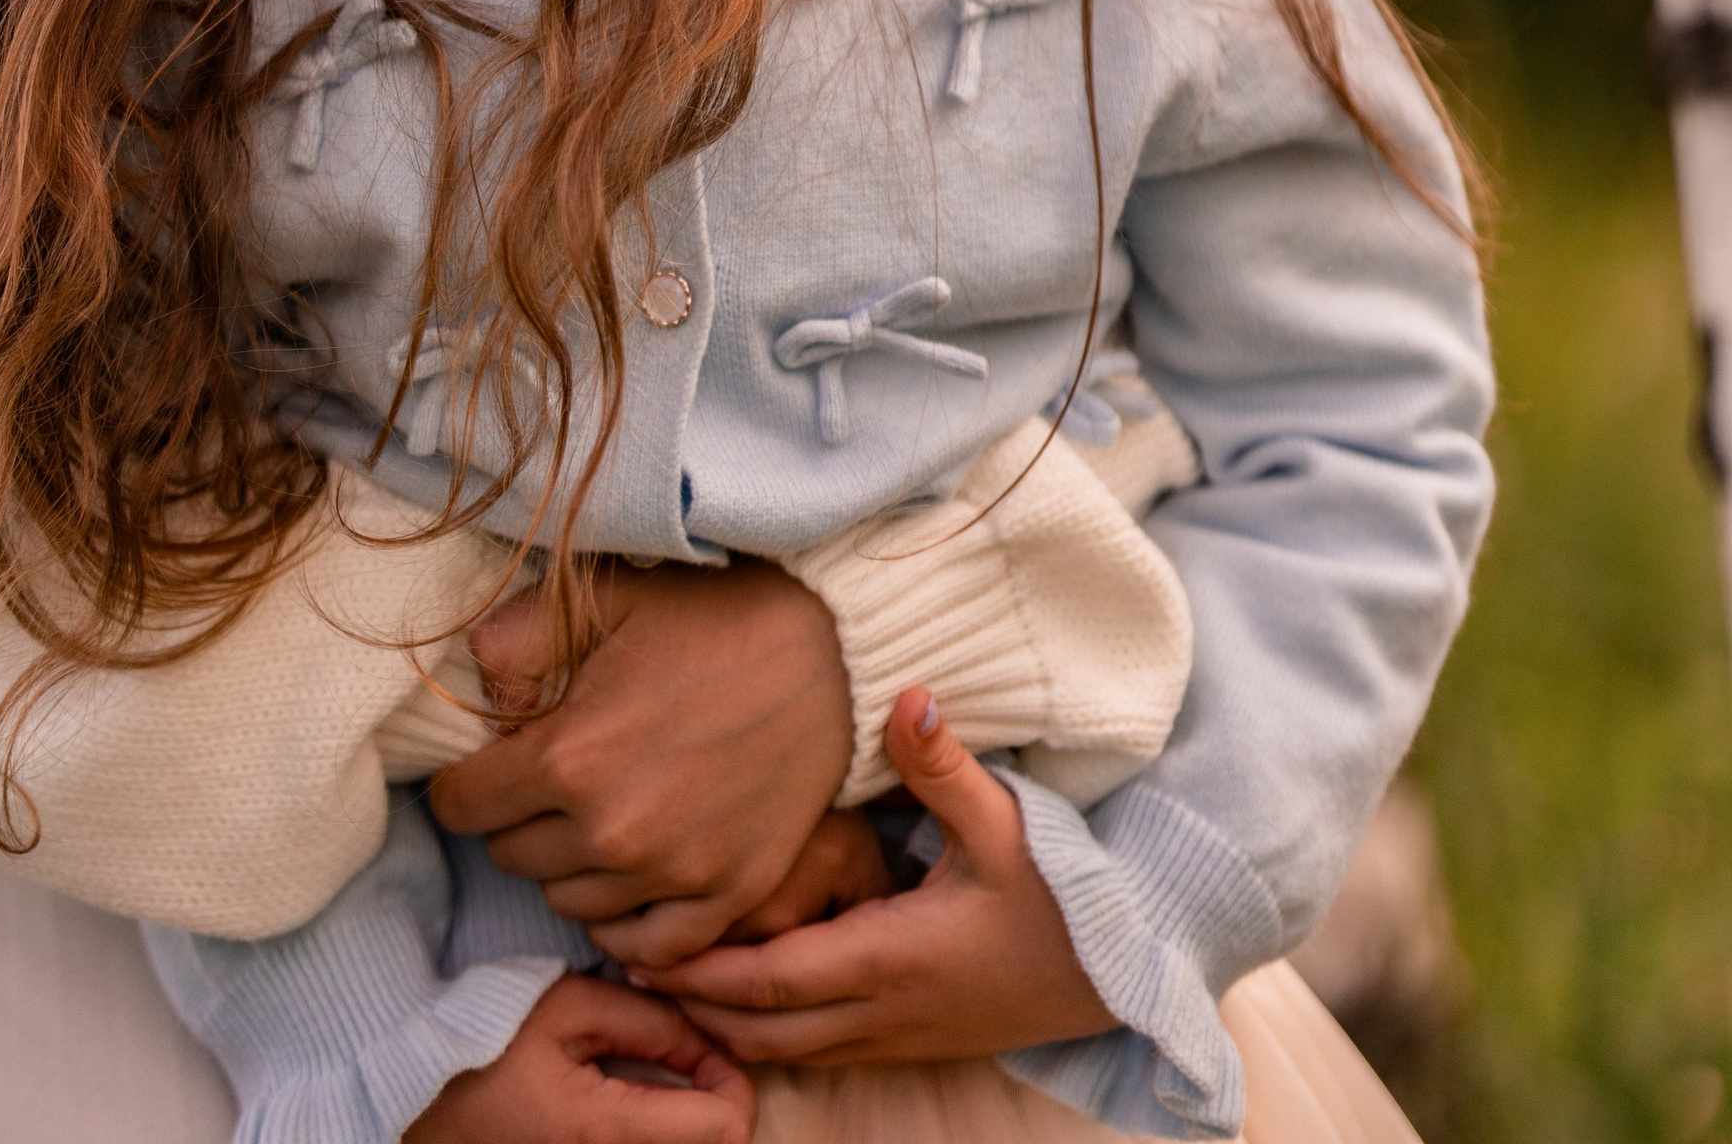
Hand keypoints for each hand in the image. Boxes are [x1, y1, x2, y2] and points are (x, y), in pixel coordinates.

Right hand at [407, 976, 755, 1142]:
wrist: (415, 1100)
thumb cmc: (485, 1047)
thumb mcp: (565, 1008)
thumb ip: (646, 1019)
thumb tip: (705, 1036)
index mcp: (608, 1134)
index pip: (727, 1128)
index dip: (732, 1078)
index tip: (708, 1042)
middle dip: (714, 1102)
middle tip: (685, 1052)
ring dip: (687, 1123)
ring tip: (658, 1074)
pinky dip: (657, 1133)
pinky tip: (631, 1101)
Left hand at [429, 558, 853, 966]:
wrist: (826, 650)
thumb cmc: (708, 617)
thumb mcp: (598, 600)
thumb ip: (511, 644)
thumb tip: (477, 702)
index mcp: (570, 758)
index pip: (462, 805)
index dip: (464, 780)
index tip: (484, 764)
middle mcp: (614, 831)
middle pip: (511, 855)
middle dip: (514, 816)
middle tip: (545, 778)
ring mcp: (674, 875)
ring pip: (568, 902)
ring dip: (567, 863)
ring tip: (593, 813)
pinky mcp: (727, 897)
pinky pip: (646, 948)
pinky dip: (625, 923)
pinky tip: (627, 881)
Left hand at [637, 690, 1116, 1069]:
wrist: (1121, 969)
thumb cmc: (1062, 893)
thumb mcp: (1003, 822)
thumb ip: (942, 764)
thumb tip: (907, 696)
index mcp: (893, 959)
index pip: (773, 980)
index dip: (703, 969)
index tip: (643, 942)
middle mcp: (885, 1012)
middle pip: (763, 1029)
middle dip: (692, 1004)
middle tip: (625, 960)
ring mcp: (899, 1035)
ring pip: (788, 1050)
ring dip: (725, 1023)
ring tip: (664, 975)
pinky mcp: (913, 1040)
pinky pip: (822, 1051)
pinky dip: (769, 1032)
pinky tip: (742, 996)